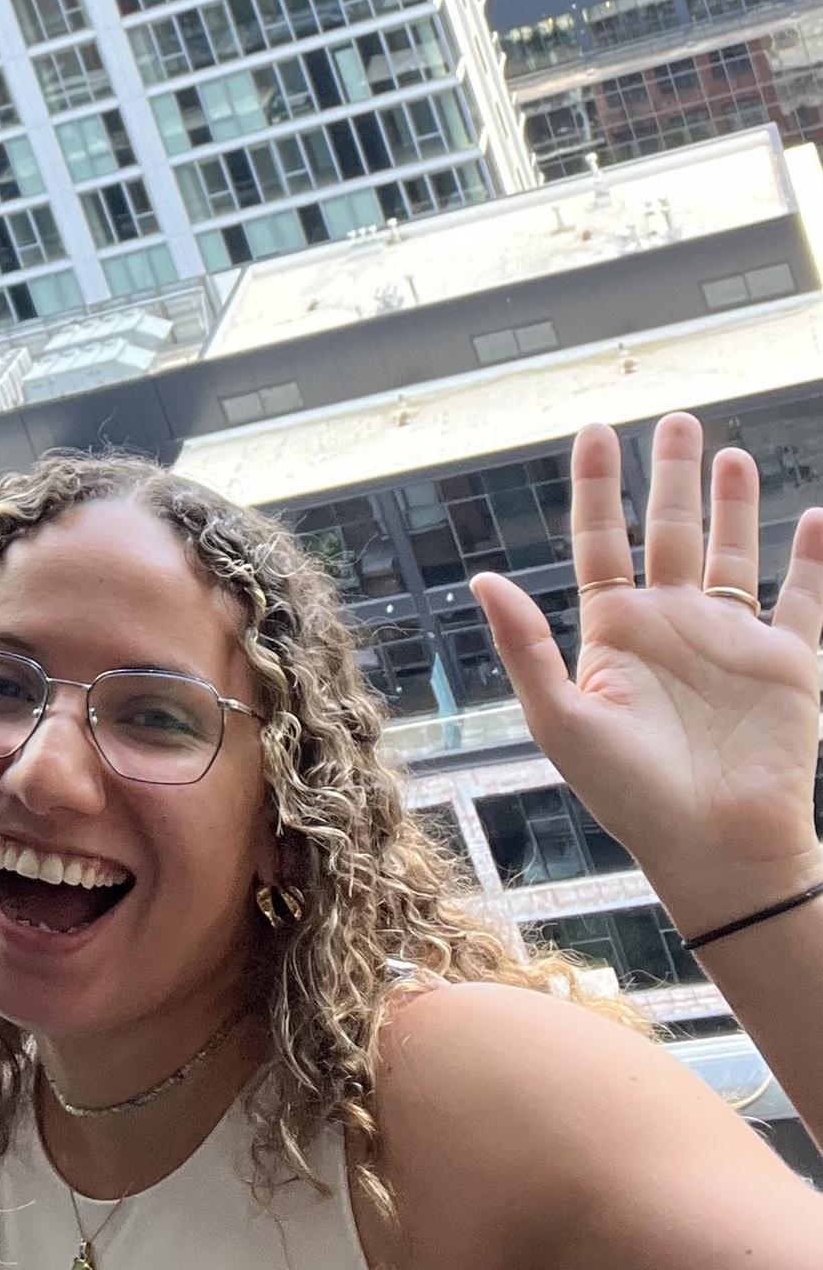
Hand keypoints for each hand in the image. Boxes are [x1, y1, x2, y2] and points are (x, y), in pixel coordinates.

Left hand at [472, 412, 822, 936]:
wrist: (714, 850)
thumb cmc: (628, 795)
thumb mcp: (562, 718)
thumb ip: (525, 645)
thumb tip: (481, 577)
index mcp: (613, 632)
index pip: (599, 541)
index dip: (596, 487)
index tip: (594, 430)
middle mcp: (670, 626)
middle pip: (668, 532)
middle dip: (671, 477)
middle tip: (676, 419)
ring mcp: (731, 641)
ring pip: (731, 553)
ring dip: (732, 504)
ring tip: (728, 452)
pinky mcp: (790, 664)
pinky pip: (805, 600)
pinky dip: (812, 559)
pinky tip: (814, 518)